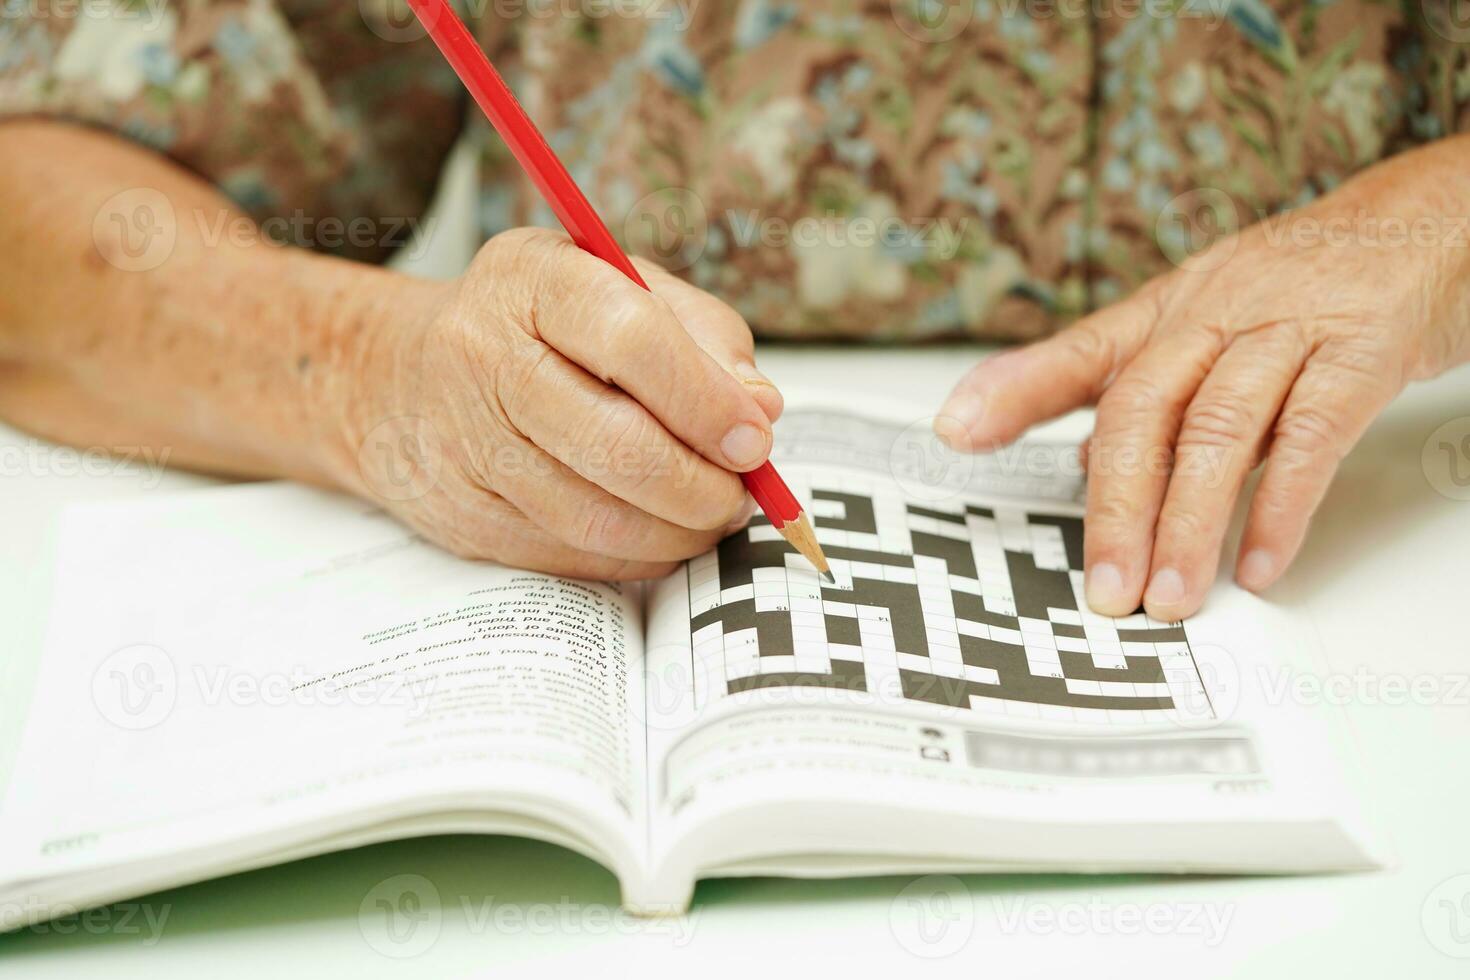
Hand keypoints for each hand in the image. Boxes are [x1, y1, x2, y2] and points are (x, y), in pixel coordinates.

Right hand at [337, 227, 781, 578]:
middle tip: (743, 493)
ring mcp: (467, 445)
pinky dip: (637, 555)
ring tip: (713, 515)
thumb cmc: (542, 327)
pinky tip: (661, 532)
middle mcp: (484, 356)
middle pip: (617, 445)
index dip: (706, 401)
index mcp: (532, 279)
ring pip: (599, 518)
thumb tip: (760, 409)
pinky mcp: (466, 517)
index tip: (757, 440)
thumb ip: (702, 337)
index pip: (632, 340)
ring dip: (679, 532)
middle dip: (702, 485)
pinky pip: (575, 556)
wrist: (400, 380)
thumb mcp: (620, 289)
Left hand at [939, 137, 1469, 619]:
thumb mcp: (1208, 321)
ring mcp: (1288, 328)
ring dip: (1187, 522)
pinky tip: (1257, 561)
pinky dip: (1280, 505)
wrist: (1431, 217)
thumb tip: (1079, 467)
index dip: (1014, 388)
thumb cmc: (1308, 280)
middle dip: (1115, 506)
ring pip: (1218, 429)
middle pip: (1143, 410)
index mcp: (1172, 311)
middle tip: (1105, 586)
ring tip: (1170, 594)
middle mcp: (1216, 313)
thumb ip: (1144, 392)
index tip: (956, 430)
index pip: (1082, 354)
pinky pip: (1313, 434)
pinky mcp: (1361, 350)